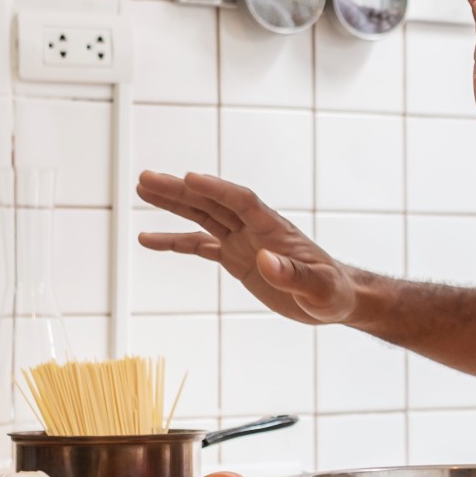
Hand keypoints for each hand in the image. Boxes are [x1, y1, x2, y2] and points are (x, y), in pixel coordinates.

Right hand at [135, 171, 356, 325]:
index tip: (190, 177)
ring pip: (202, 216)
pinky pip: (199, 246)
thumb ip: (293, 275)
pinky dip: (175, 241)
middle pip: (213, 202)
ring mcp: (243, 241)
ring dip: (173, 204)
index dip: (218, 189)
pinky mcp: (236, 258)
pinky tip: (148, 239)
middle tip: (146, 178)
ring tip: (142, 190)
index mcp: (275, 229)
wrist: (333, 299)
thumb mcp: (318, 289)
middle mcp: (255, 229)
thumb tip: (266, 260)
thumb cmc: (331, 292)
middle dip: (181, 190)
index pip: (243, 201)